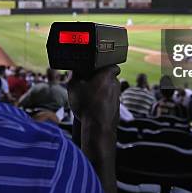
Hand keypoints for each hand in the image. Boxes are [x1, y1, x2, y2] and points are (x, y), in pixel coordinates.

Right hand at [67, 65, 119, 192]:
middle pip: (109, 78)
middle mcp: (115, 84)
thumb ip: (75, 74)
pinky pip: (109, 102)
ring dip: (101, 92)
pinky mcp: (117, 109)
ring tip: (87, 98)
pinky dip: (102, 103)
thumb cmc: (86, 104)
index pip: (112, 65)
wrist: (98, 127)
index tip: (96, 69)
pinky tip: (92, 108)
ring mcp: (118, 97)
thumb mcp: (74, 85)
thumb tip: (76, 69)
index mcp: (108, 74)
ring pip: (109, 90)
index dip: (104, 66)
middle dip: (100, 80)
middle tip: (87, 83)